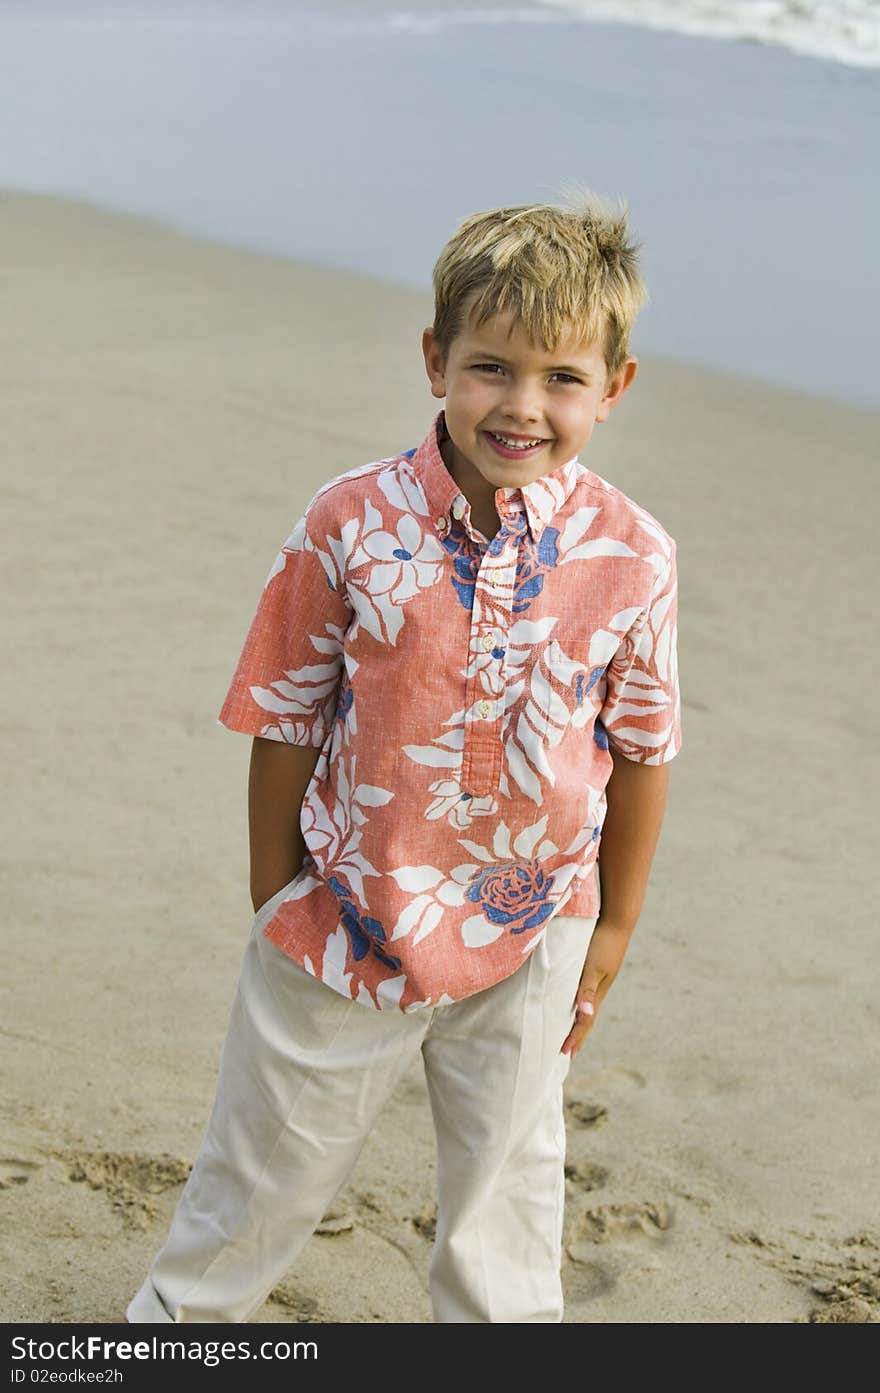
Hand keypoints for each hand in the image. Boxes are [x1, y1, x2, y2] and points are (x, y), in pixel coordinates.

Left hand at [560, 916, 633, 1058]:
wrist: (617, 920)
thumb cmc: (603, 943)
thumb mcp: (593, 968)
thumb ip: (587, 990)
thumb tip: (585, 1015)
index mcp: (597, 993)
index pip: (585, 1022)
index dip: (575, 1038)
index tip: (565, 1053)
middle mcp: (598, 989)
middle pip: (586, 1018)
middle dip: (577, 1035)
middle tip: (568, 1052)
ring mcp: (597, 978)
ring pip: (585, 1005)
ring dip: (577, 1020)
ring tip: (570, 1031)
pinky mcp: (594, 968)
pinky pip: (584, 992)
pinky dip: (578, 1003)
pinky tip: (573, 1000)